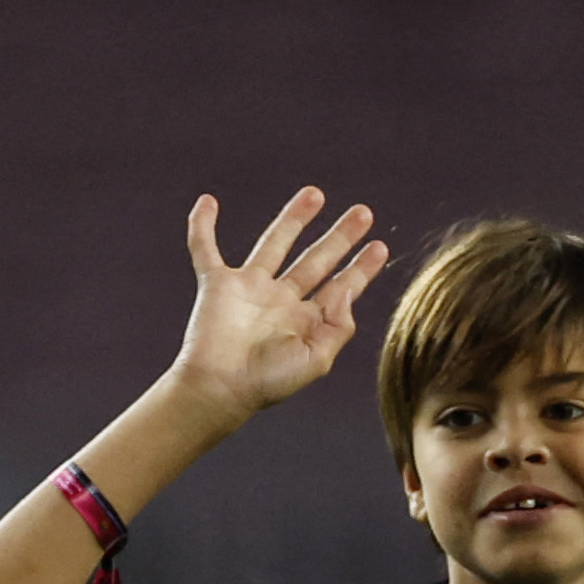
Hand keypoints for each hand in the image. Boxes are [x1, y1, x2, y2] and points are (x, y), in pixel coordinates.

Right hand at [168, 188, 389, 421]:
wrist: (220, 390)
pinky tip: (207, 201)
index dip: (361, 268)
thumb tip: (345, 289)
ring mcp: (249, 290)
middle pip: (316, 259)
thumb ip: (339, 325)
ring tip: (315, 193)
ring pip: (274, 244)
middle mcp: (281, 301)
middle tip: (364, 212)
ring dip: (293, 218)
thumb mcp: (318, 359)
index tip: (381, 246)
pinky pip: (206, 250)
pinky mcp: (218, 286)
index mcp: (306, 321)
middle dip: (340, 236)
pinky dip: (202, 227)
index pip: (341, 287)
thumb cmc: (268, 383)